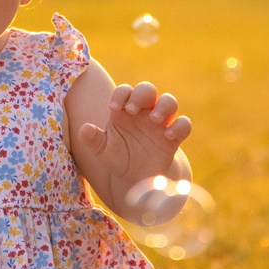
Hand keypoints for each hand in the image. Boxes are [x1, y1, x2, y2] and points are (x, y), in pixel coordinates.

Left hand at [77, 81, 190, 205]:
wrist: (135, 179)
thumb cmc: (118, 158)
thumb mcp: (102, 151)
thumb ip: (93, 140)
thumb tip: (84, 129)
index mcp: (124, 111)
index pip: (125, 91)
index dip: (121, 94)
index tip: (113, 108)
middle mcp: (143, 113)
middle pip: (148, 90)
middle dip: (141, 94)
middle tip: (131, 110)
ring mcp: (160, 124)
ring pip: (169, 101)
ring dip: (164, 106)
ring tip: (154, 119)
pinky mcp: (173, 138)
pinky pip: (184, 124)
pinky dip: (179, 126)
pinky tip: (167, 136)